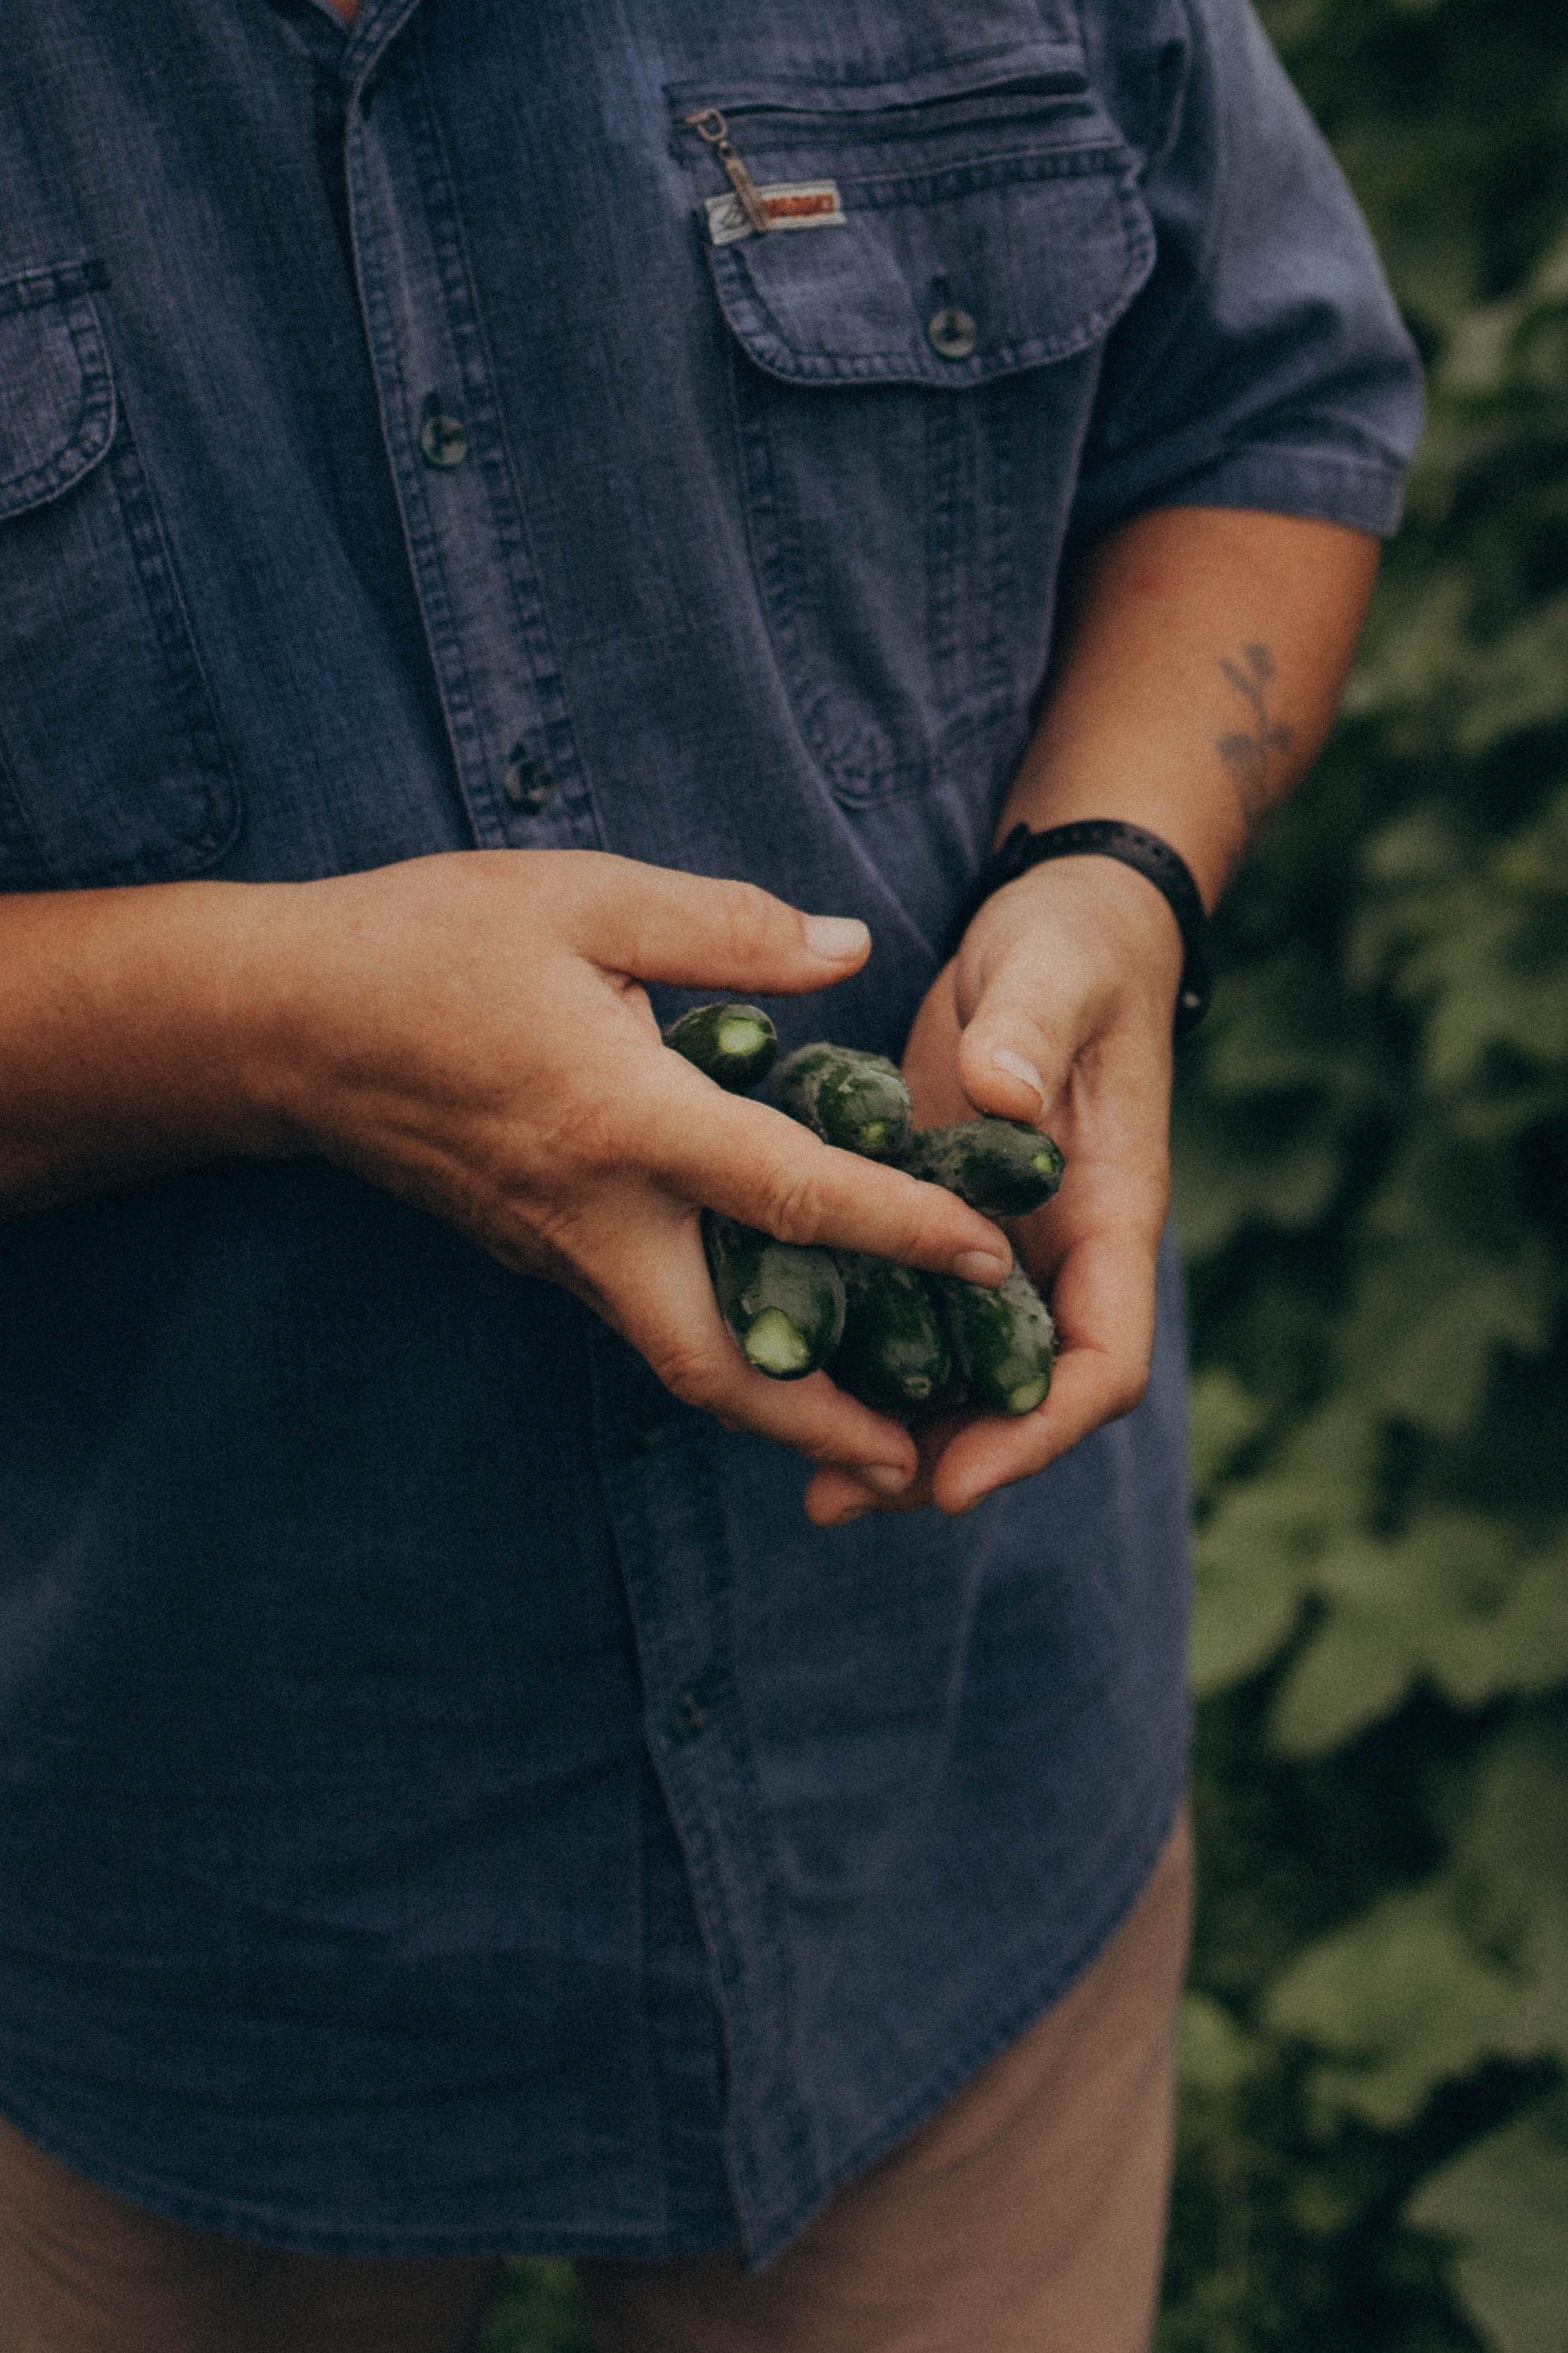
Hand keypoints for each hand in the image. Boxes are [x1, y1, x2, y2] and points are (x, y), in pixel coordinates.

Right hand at [234, 849, 1010, 1487]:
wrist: (283, 1024)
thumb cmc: (427, 945)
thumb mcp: (582, 899)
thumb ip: (726, 930)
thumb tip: (851, 950)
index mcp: (620, 1120)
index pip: (786, 1195)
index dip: (897, 1230)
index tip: (986, 1259)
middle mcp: (590, 1215)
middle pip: (715, 1364)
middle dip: (817, 1425)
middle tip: (910, 1461)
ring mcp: (553, 1249)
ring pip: (675, 1356)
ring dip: (770, 1401)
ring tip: (866, 1426)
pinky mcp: (531, 1252)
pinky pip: (638, 1315)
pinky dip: (715, 1344)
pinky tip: (771, 1330)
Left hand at [803, 854, 1181, 1525]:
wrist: (1063, 929)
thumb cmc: (1076, 951)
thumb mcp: (1056, 976)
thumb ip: (1030, 1033)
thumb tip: (999, 1097)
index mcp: (1107, 1218)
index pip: (1100, 1362)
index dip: (1035, 1434)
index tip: (955, 1481)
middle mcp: (1057, 1255)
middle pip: (1022, 1402)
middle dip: (946, 1463)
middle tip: (841, 1498)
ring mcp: (997, 1249)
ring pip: (961, 1377)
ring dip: (894, 1435)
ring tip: (808, 1484)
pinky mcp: (938, 1227)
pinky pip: (908, 1320)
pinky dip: (861, 1365)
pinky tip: (788, 1384)